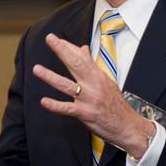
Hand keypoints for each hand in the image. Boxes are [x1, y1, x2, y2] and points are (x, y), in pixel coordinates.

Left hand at [33, 33, 155, 158]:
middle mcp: (93, 85)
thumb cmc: (116, 104)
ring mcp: (89, 99)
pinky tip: (44, 101)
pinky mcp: (85, 114)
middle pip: (76, 64)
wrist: (128, 126)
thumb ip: (92, 65)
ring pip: (67, 85)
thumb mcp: (106, 81)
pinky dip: (55, 105)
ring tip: (37, 69)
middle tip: (50, 39)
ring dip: (51, 77)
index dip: (68, 47)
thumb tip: (83, 48)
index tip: (56, 39)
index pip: (82, 57)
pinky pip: (67, 109)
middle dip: (62, 51)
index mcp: (98, 76)